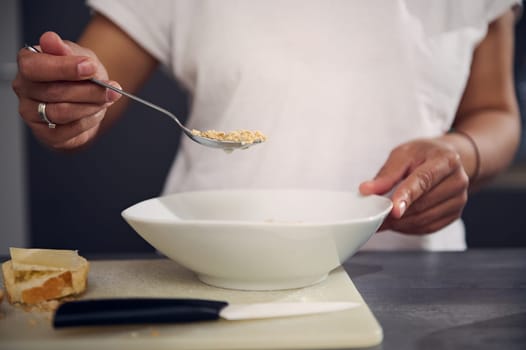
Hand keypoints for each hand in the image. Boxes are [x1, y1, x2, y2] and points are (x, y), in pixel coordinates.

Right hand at [12, 31, 121, 149]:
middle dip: (89, 91)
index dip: (64, 68)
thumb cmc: (80, 74)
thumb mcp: (80, 56)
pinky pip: (70, 130)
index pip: (35, 67)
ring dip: (91, 106)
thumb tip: (50, 40)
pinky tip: (97, 112)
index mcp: (28, 64)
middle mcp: (24, 89)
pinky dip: (89, 121)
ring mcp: (32, 113)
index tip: (90, 67)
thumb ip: (67, 50)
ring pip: (62, 113)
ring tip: (107, 100)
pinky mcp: (47, 134)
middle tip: (112, 89)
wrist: (88, 97)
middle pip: (54, 92)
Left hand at [359, 138, 468, 233]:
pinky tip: (397, 223)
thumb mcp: (403, 154)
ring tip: (382, 220)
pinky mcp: (454, 214)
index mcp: (446, 160)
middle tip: (374, 217)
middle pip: (423, 204)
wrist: (444, 158)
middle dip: (397, 214)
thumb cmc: (423, 154)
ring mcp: (459, 200)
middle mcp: (457, 181)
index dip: (407, 196)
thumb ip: (387, 174)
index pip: (424, 181)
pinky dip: (409, 228)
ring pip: (425, 219)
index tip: (393, 210)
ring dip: (400, 224)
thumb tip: (367, 190)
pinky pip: (429, 227)